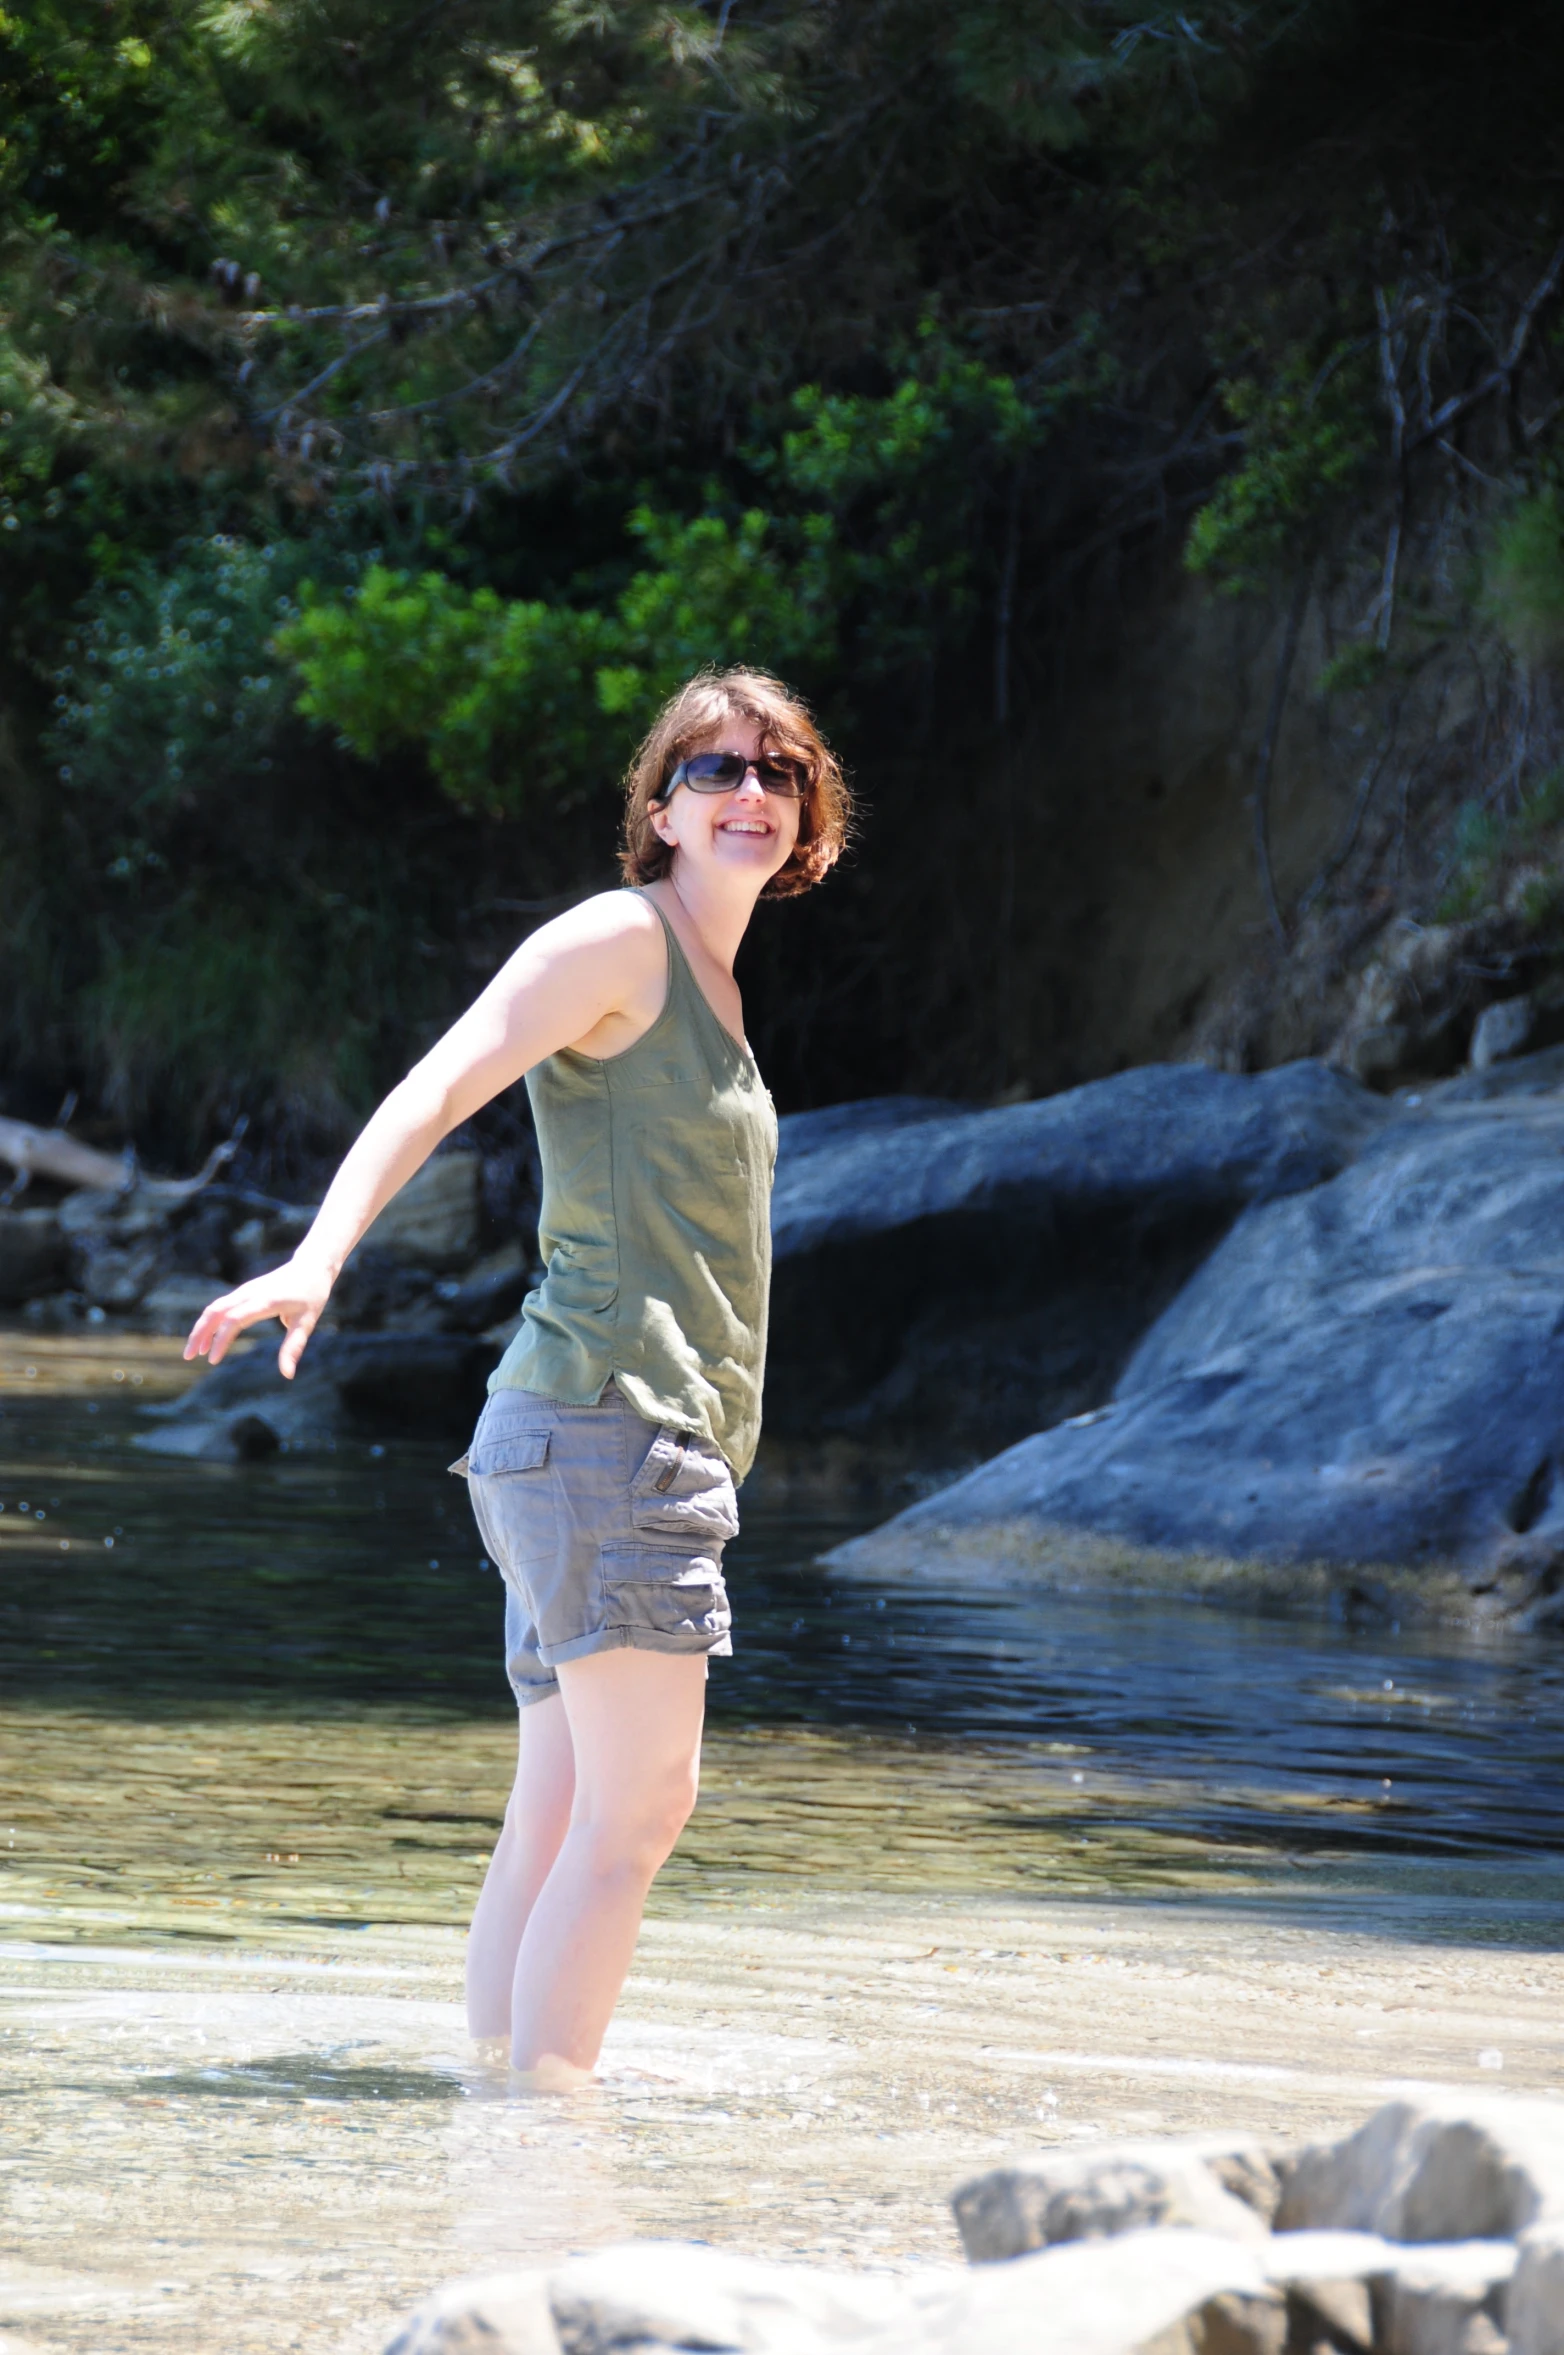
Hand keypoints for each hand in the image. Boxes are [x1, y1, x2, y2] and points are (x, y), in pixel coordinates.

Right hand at [184, 1253, 335, 1377]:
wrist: (311, 1266)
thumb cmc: (312, 1295)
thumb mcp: (307, 1322)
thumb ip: (294, 1347)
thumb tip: (288, 1375)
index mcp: (265, 1301)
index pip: (234, 1319)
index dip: (220, 1339)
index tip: (213, 1360)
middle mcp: (249, 1293)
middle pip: (215, 1311)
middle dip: (199, 1334)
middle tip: (189, 1357)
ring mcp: (244, 1290)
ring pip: (214, 1308)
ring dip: (201, 1328)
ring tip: (195, 1352)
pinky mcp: (243, 1291)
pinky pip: (221, 1306)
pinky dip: (210, 1322)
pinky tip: (208, 1339)